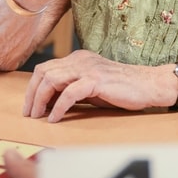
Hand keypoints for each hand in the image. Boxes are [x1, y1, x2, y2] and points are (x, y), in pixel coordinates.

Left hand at [23, 50, 167, 121]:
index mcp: (78, 58)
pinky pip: (69, 93)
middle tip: (29, 114)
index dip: (33, 88)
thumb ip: (71, 89)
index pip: (45, 68)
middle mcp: (80, 59)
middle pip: (43, 72)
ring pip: (52, 80)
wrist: (148, 85)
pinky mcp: (97, 80)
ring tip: (38, 116)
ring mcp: (88, 68)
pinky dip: (58, 107)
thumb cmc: (121, 89)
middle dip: (32, 94)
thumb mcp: (91, 86)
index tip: (29, 107)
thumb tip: (47, 105)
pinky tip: (55, 119)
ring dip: (40, 100)